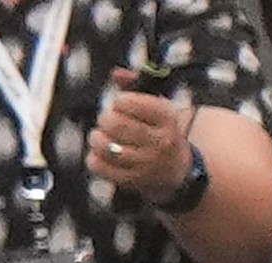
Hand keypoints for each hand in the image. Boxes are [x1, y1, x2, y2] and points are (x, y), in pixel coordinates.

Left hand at [89, 78, 196, 202]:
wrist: (178, 172)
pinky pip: (102, 167)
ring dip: (96, 139)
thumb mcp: (158, 108)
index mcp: (166, 117)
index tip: (118, 104)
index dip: (119, 101)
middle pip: (117, 125)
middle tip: (104, 121)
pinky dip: (93, 159)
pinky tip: (98, 154)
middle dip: (104, 119)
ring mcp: (145, 163)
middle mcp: (158, 141)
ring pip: (107, 147)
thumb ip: (138, 86)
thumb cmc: (161, 132)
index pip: (132, 103)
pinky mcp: (132, 181)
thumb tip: (116, 74)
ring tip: (98, 136)